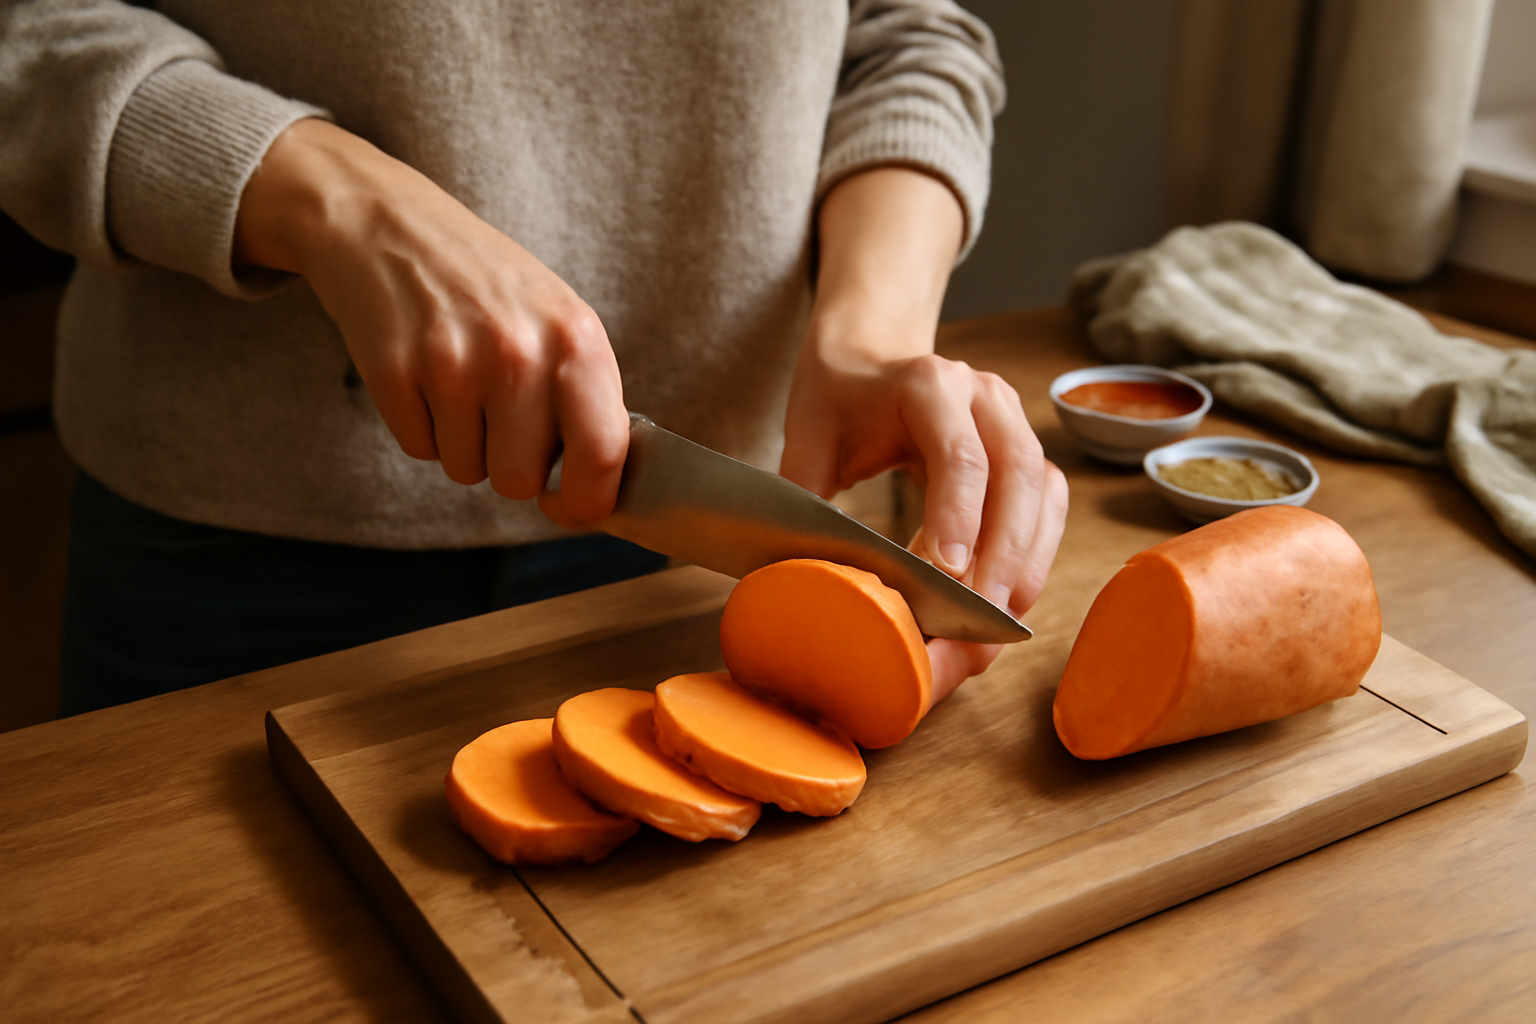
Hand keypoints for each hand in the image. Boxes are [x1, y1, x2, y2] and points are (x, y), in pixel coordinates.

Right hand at [233, 119, 626, 525]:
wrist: (389, 224)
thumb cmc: (487, 284)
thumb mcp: (560, 321)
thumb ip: (586, 398)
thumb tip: (601, 486)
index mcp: (578, 339)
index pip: (602, 455)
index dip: (585, 502)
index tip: (570, 506)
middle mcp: (521, 351)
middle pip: (520, 481)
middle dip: (507, 465)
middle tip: (498, 415)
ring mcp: (453, 360)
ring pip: (466, 470)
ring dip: (462, 443)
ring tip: (459, 380)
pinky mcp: (393, 369)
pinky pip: (418, 448)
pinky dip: (421, 426)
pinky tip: (423, 374)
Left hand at [780, 169, 1067, 702]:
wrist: (868, 357)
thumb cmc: (837, 401)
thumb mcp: (807, 441)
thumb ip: (805, 505)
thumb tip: (799, 585)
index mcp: (929, 385)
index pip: (959, 456)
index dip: (958, 517)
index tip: (946, 575)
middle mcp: (985, 399)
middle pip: (1017, 483)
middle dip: (1000, 564)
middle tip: (972, 632)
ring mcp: (1014, 424)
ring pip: (1042, 502)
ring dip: (1021, 572)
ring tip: (985, 637)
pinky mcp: (1028, 454)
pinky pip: (1047, 512)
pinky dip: (1030, 562)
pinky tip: (1000, 607)